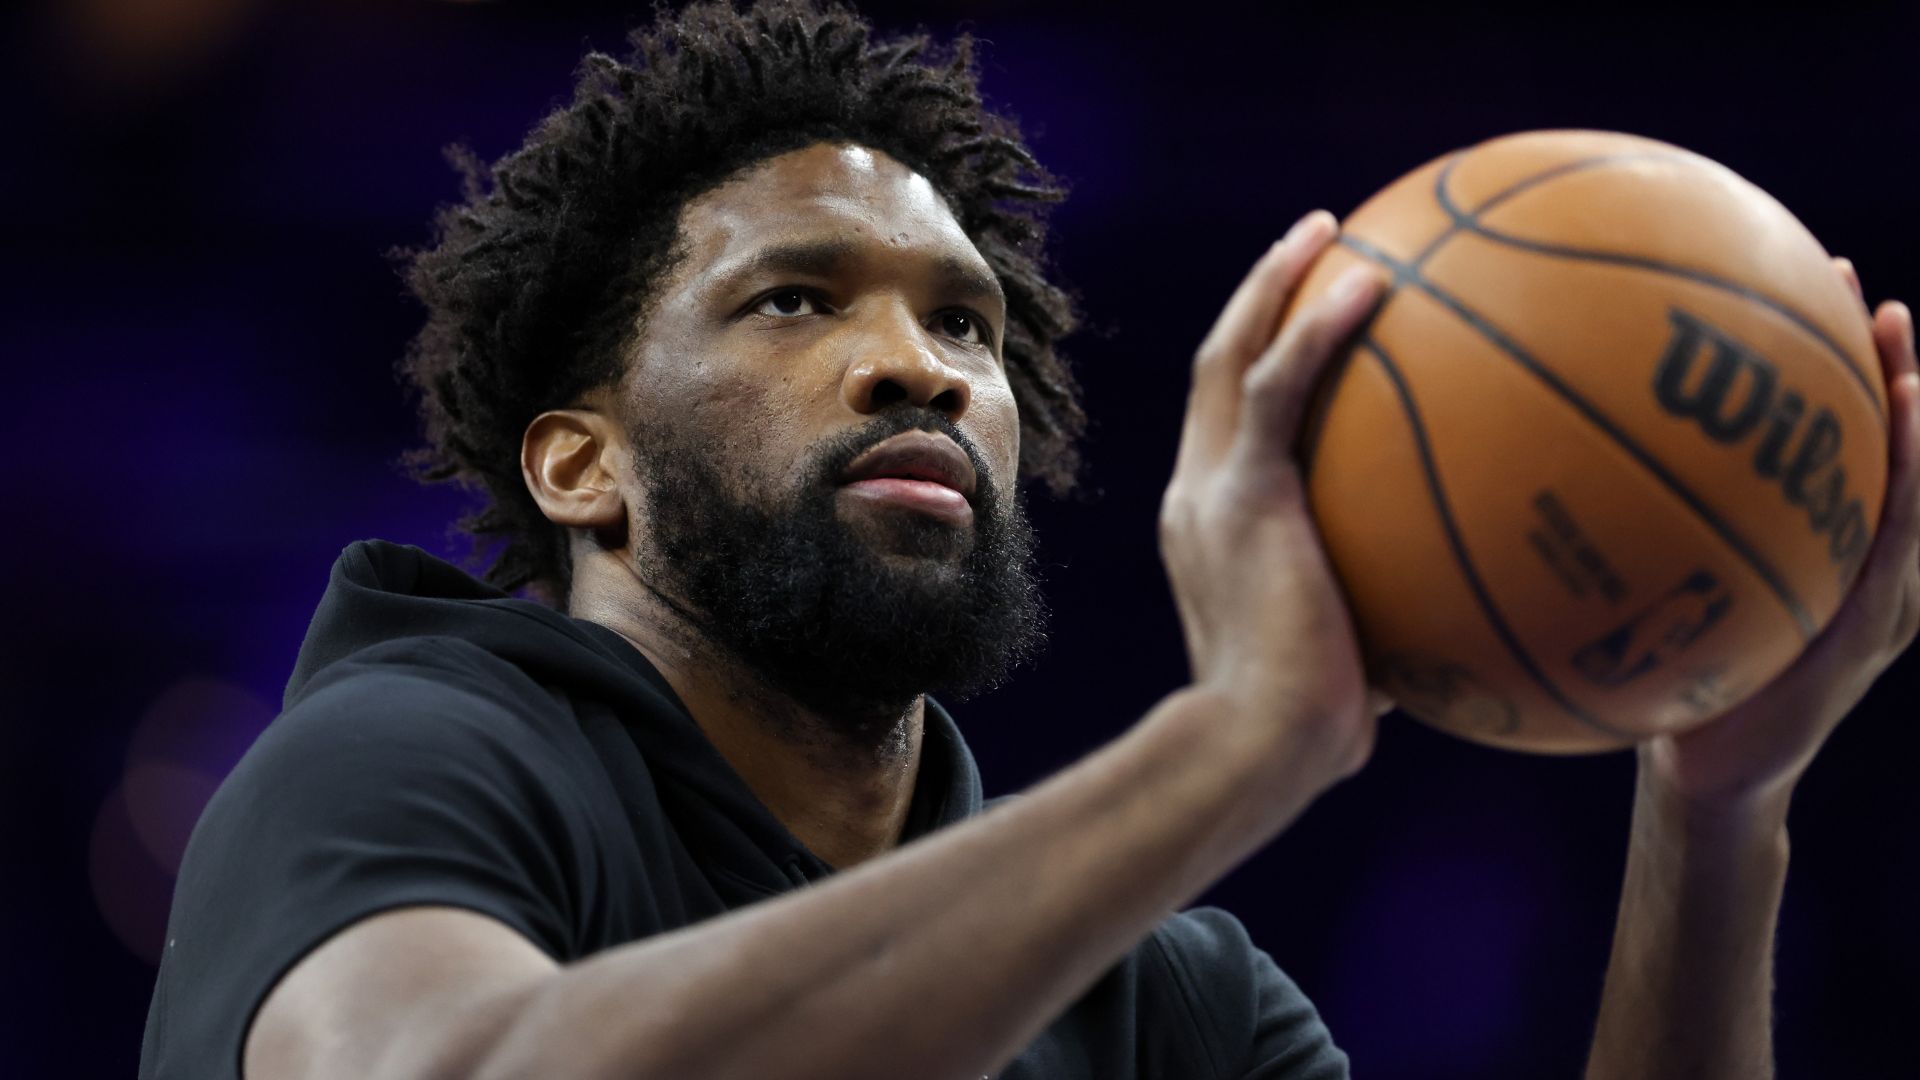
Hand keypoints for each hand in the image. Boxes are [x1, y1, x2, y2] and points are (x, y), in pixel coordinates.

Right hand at [1159, 211, 1386, 788]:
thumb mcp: (1349, 670)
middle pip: (1216, 365)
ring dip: (1275, 283)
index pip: (1229, 424)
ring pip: (1229, 354)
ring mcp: (1210, 489)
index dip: (1262, 362)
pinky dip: (1317, 328)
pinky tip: (1372, 285)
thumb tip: (1462, 640)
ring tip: (1330, 230)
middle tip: (1316, 244)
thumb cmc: (1308, 737)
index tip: (1313, 324)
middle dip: (1261, 296)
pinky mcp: (1241, 494)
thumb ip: (1386, 629)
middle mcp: (1197, 493)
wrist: (1257, 747)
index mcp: (1212, 526)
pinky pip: (1279, 386)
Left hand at [1643, 262, 1919, 808]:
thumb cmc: (1674, 674)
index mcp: (1812, 537)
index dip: (1832, 356)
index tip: (1820, 278)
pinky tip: (1891, 492)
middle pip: (1880, 444)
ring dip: (1913, 442)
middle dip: (1884, 372)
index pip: (1828, 427)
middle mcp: (1855, 557)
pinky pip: (1883, 574)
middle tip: (1868, 298)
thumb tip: (1536, 448)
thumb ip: (1628, 527)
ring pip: (1907, 502)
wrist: (1707, 769)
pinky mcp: (1861, 647)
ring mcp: (1874, 600)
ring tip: (1912, 380)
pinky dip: (1895, 525)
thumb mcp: (1654, 593)